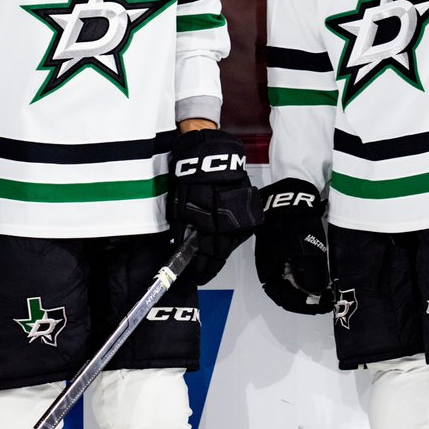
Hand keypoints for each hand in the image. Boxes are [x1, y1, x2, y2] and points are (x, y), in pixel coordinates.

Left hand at [169, 128, 261, 283]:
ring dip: (219, 246)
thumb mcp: (179, 206)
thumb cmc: (190, 178)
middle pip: (222, 251)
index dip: (203, 269)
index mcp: (214, 225)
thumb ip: (182, 230)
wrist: (209, 153)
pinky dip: (228, 233)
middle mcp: (233, 224)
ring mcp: (243, 216)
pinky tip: (219, 233)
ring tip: (208, 251)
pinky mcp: (249, 209)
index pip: (211, 257)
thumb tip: (182, 250)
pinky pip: (237, 228)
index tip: (197, 276)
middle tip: (201, 267)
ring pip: (231, 241)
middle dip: (210, 259)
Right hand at [254, 178, 333, 313]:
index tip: (322, 305)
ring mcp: (277, 256)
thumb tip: (313, 293)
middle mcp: (270, 266)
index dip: (302, 305)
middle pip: (286, 291)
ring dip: (308, 287)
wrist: (290, 193)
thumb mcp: (301, 245)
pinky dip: (308, 275)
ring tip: (327, 288)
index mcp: (267, 268)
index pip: (281, 297)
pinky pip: (295, 269)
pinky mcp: (285, 248)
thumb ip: (307, 271)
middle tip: (327, 298)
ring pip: (291, 280)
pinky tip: (321, 273)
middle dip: (306, 298)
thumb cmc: (293, 221)